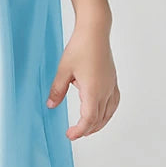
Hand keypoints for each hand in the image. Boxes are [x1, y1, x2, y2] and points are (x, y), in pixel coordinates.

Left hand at [45, 24, 118, 139]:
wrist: (95, 31)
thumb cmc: (80, 47)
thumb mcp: (63, 70)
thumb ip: (57, 89)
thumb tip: (51, 105)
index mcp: (93, 91)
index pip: (88, 120)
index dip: (79, 130)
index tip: (70, 135)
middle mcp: (105, 91)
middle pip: (99, 119)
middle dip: (87, 129)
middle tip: (75, 133)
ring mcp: (111, 86)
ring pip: (108, 113)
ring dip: (98, 123)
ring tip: (88, 128)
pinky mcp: (113, 80)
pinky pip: (114, 103)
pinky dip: (108, 112)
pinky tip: (103, 112)